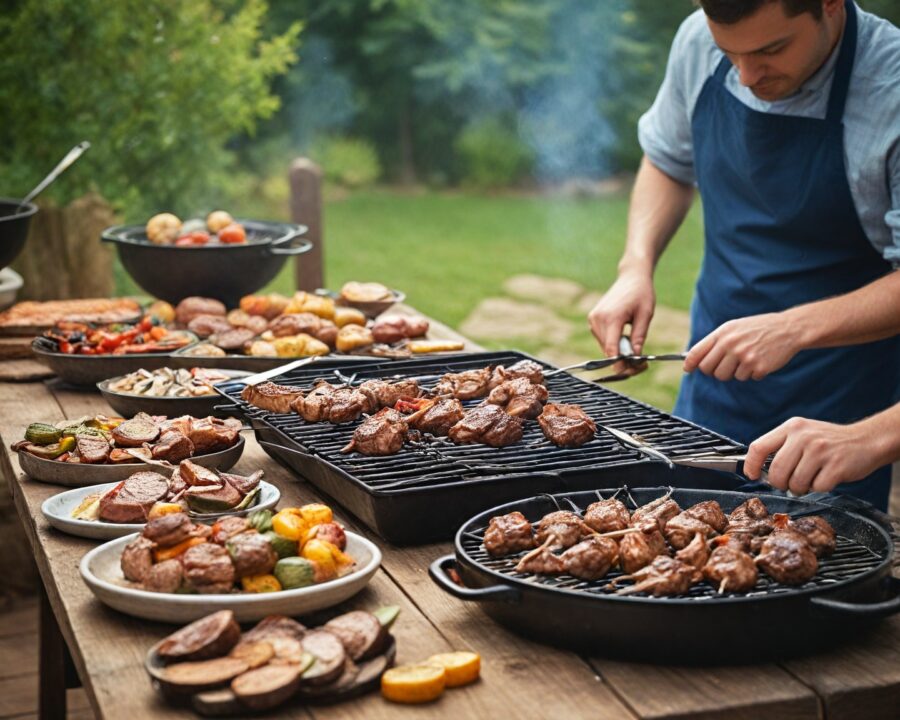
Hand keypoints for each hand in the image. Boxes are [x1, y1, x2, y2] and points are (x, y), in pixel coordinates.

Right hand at [588, 270, 655, 356]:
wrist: (631, 277)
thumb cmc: (641, 294)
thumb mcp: (646, 315)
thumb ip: (639, 337)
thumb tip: (635, 357)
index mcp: (611, 317)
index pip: (611, 349)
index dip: (620, 363)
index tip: (632, 371)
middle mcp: (598, 319)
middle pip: (608, 351)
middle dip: (623, 361)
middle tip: (642, 364)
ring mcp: (593, 319)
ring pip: (605, 347)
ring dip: (618, 353)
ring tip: (636, 350)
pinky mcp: (593, 320)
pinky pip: (603, 340)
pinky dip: (614, 344)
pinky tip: (625, 339)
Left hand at [683, 312, 800, 380]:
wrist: (788, 328)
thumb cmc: (757, 328)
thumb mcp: (734, 328)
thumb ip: (715, 341)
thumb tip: (693, 359)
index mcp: (723, 333)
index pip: (697, 352)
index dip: (690, 363)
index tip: (687, 369)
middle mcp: (731, 345)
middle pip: (708, 370)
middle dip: (714, 370)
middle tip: (726, 364)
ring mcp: (744, 357)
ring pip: (726, 377)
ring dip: (734, 372)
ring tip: (746, 359)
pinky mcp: (758, 367)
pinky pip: (746, 378)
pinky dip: (752, 373)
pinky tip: (760, 360)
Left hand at [744, 417, 878, 494]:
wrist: (867, 439)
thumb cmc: (830, 441)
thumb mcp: (803, 433)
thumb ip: (782, 446)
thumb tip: (758, 469)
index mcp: (792, 427)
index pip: (758, 447)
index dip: (751, 465)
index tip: (752, 475)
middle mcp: (803, 436)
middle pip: (776, 471)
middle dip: (779, 483)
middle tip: (787, 483)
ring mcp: (820, 451)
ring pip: (795, 482)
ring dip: (800, 487)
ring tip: (810, 478)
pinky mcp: (836, 466)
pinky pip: (817, 487)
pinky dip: (819, 488)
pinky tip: (826, 478)